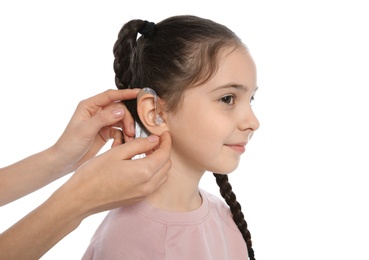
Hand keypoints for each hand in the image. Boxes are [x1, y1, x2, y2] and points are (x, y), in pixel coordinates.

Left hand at [51, 89, 139, 173]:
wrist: (64, 161)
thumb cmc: (70, 144)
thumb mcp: (86, 130)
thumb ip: (103, 119)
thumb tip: (121, 111)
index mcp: (89, 106)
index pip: (110, 95)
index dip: (125, 93)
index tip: (139, 93)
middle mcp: (97, 111)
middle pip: (119, 109)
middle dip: (127, 120)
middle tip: (131, 132)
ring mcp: (102, 122)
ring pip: (121, 120)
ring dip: (126, 130)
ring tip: (128, 140)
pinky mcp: (105, 132)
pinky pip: (119, 131)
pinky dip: (121, 138)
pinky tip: (117, 146)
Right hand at [57, 131, 171, 215]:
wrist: (79, 199)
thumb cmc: (93, 173)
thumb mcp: (116, 152)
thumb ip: (138, 145)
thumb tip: (154, 140)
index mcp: (144, 171)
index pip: (165, 154)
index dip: (166, 142)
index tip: (164, 134)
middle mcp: (148, 185)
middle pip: (166, 165)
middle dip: (163, 151)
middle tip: (154, 141)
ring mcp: (143, 194)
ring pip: (162, 175)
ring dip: (159, 162)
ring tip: (146, 152)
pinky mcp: (137, 199)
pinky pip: (154, 184)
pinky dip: (153, 173)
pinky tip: (140, 165)